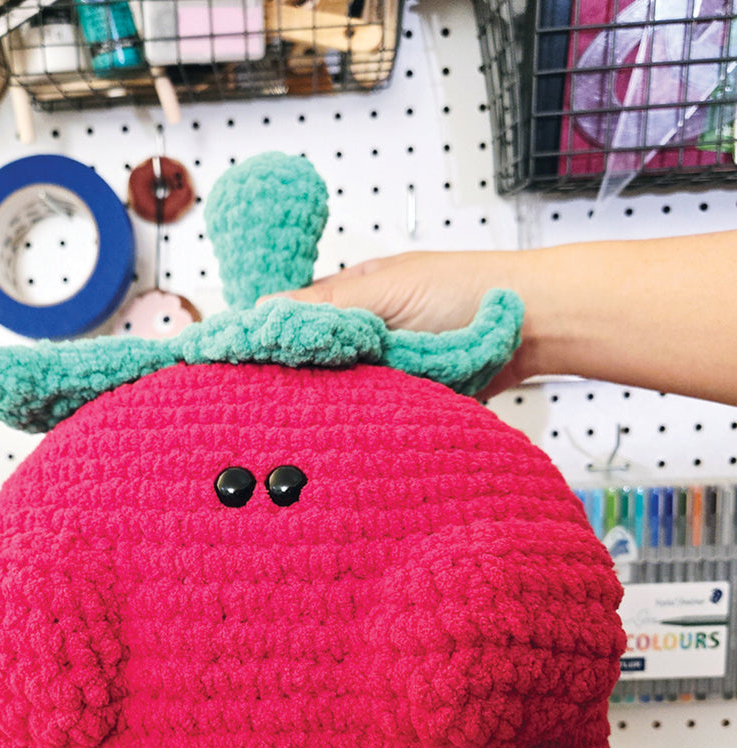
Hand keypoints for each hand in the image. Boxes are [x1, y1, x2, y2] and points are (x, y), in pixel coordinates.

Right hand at [277, 250, 538, 397]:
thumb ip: (326, 306)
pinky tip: (350, 423)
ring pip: (341, 391)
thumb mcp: (387, 289)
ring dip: (333, 401)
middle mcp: (367, 330)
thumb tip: (263, 313)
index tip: (248, 362)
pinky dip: (365, 416)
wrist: (533, 327)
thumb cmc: (471, 290)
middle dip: (300, 378)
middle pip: (314, 360)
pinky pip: (374, 410)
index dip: (272, 338)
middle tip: (274, 398)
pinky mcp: (408, 396)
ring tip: (309, 414)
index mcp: (355, 293)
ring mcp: (387, 365)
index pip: (295, 317)